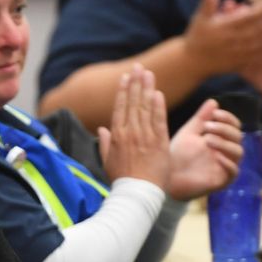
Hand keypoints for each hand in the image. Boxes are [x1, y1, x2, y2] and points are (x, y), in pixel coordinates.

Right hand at [98, 64, 170, 187]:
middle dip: (136, 83)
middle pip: (133, 102)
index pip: (121, 107)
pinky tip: (158, 93)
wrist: (137, 194)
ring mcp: (145, 136)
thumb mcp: (108, 161)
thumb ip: (105, 143)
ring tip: (149, 74)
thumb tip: (101, 129)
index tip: (126, 78)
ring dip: (147, 88)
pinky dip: (158, 106)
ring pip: (146, 107)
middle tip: (139, 67)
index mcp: (117, 135)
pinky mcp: (159, 142)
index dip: (124, 91)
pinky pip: (159, 120)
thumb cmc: (121, 180)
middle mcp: (130, 132)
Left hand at [167, 99, 242, 199]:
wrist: (167, 177)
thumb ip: (201, 118)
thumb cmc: (178, 154)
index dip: (228, 118)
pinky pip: (234, 171)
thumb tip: (214, 101)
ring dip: (225, 143)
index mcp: (221, 139)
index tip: (215, 114)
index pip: (234, 126)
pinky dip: (227, 162)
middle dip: (224, 129)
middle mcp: (226, 152)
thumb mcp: (189, 133)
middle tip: (207, 127)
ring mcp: (226, 166)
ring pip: (238, 152)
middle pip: (238, 137)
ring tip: (207, 139)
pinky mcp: (223, 181)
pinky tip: (216, 156)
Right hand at [183, 0, 261, 76]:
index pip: (249, 17)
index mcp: (225, 28)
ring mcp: (238, 53)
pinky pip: (259, 55)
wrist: (192, 62)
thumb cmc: (197, 36)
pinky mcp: (241, 62)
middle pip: (260, 29)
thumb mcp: (199, 18)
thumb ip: (207, 2)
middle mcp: (233, 41)